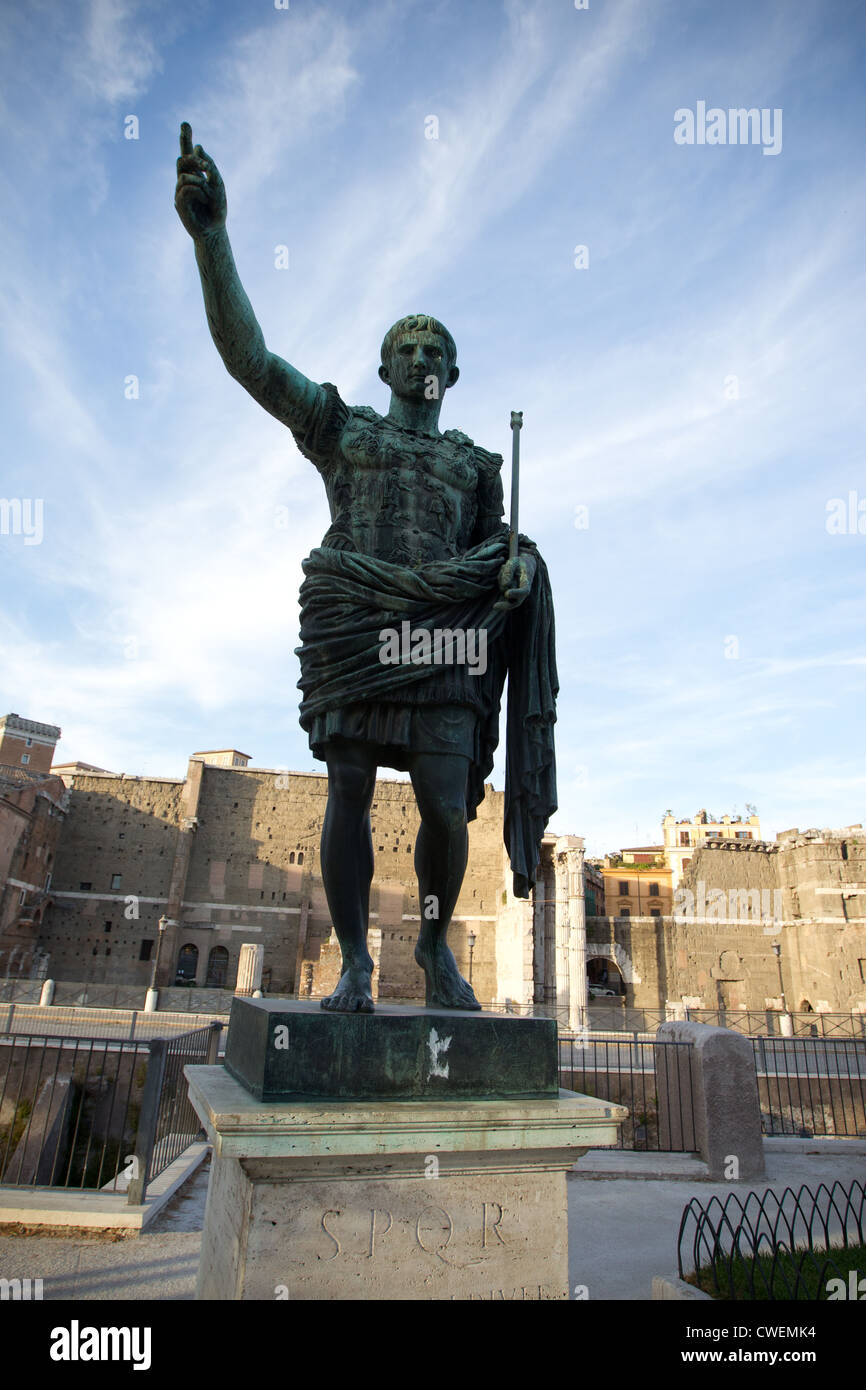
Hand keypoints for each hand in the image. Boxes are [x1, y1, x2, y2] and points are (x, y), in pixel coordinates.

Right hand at [175, 122, 226, 239]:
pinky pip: (186, 188)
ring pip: (184, 175)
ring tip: (208, 194)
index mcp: (195, 174)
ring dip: (200, 181)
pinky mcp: (178, 202)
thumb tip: (198, 147)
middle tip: (207, 168)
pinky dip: (198, 191)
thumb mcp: (218, 184)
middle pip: (182, 159)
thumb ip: (209, 166)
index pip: (188, 154)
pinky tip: (204, 200)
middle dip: (194, 160)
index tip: (185, 124)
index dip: (185, 138)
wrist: (214, 230)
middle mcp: (185, 180)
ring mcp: (180, 191)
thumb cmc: (217, 208)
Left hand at [494, 551, 535, 610]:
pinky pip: (501, 586)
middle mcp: (521, 591)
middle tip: (495, 606)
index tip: (507, 594)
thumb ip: (509, 571)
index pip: (524, 591)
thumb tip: (505, 585)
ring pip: (504, 589)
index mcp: (527, 583)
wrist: (523, 564)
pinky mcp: (508, 591)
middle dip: (505, 605)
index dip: (516, 593)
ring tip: (505, 566)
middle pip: (515, 602)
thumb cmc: (519, 562)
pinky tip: (504, 570)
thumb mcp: (514, 562)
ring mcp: (514, 592)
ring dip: (501, 577)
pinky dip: (500, 578)